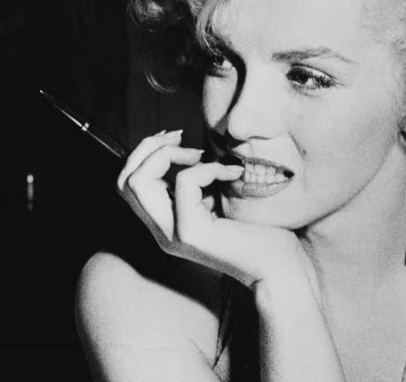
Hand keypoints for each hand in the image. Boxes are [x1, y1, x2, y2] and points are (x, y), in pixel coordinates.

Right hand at [117, 130, 314, 291]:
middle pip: (125, 180)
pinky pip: (184, 183)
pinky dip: (207, 168)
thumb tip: (192, 151)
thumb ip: (200, 185)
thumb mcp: (221, 202)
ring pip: (139, 181)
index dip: (145, 153)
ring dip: (169, 155)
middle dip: (149, 148)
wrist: (281, 268)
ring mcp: (173, 235)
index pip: (128, 184)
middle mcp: (162, 232)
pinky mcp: (192, 233)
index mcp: (167, 223)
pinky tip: (233, 173)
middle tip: (181, 138)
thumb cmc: (261, 234)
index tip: (177, 139)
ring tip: (202, 155)